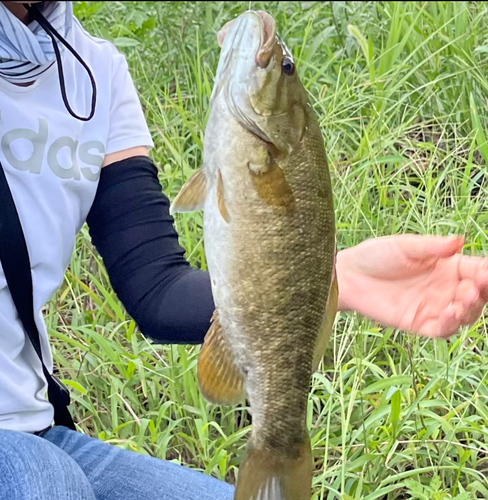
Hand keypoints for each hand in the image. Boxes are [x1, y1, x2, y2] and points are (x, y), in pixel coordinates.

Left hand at [336, 234, 487, 337]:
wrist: (348, 276)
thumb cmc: (376, 255)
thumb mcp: (404, 246)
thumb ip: (432, 246)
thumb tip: (459, 240)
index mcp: (446, 266)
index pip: (476, 270)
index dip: (485, 272)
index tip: (485, 272)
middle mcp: (444, 287)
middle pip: (476, 295)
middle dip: (481, 292)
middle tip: (475, 287)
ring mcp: (433, 307)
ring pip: (464, 315)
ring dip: (470, 309)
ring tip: (463, 300)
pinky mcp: (418, 323)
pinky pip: (442, 329)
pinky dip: (450, 324)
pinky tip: (450, 313)